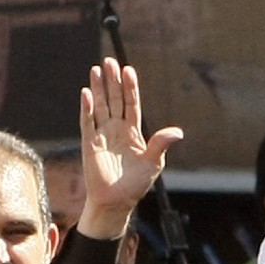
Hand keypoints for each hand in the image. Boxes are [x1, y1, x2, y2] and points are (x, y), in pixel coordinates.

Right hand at [78, 58, 183, 240]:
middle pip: (114, 99)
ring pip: (100, 106)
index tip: (129, 70)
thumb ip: (161, 144)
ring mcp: (102, 135)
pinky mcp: (90, 143)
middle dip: (112, 81)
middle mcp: (116, 129)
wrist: (116, 202)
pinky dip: (87, 108)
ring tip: (97, 69)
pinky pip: (87, 122)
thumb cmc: (135, 185)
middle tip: (110, 61)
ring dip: (99, 88)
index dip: (130, 87)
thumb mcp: (153, 163)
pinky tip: (87, 92)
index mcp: (133, 132)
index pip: (131, 104)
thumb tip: (178, 132)